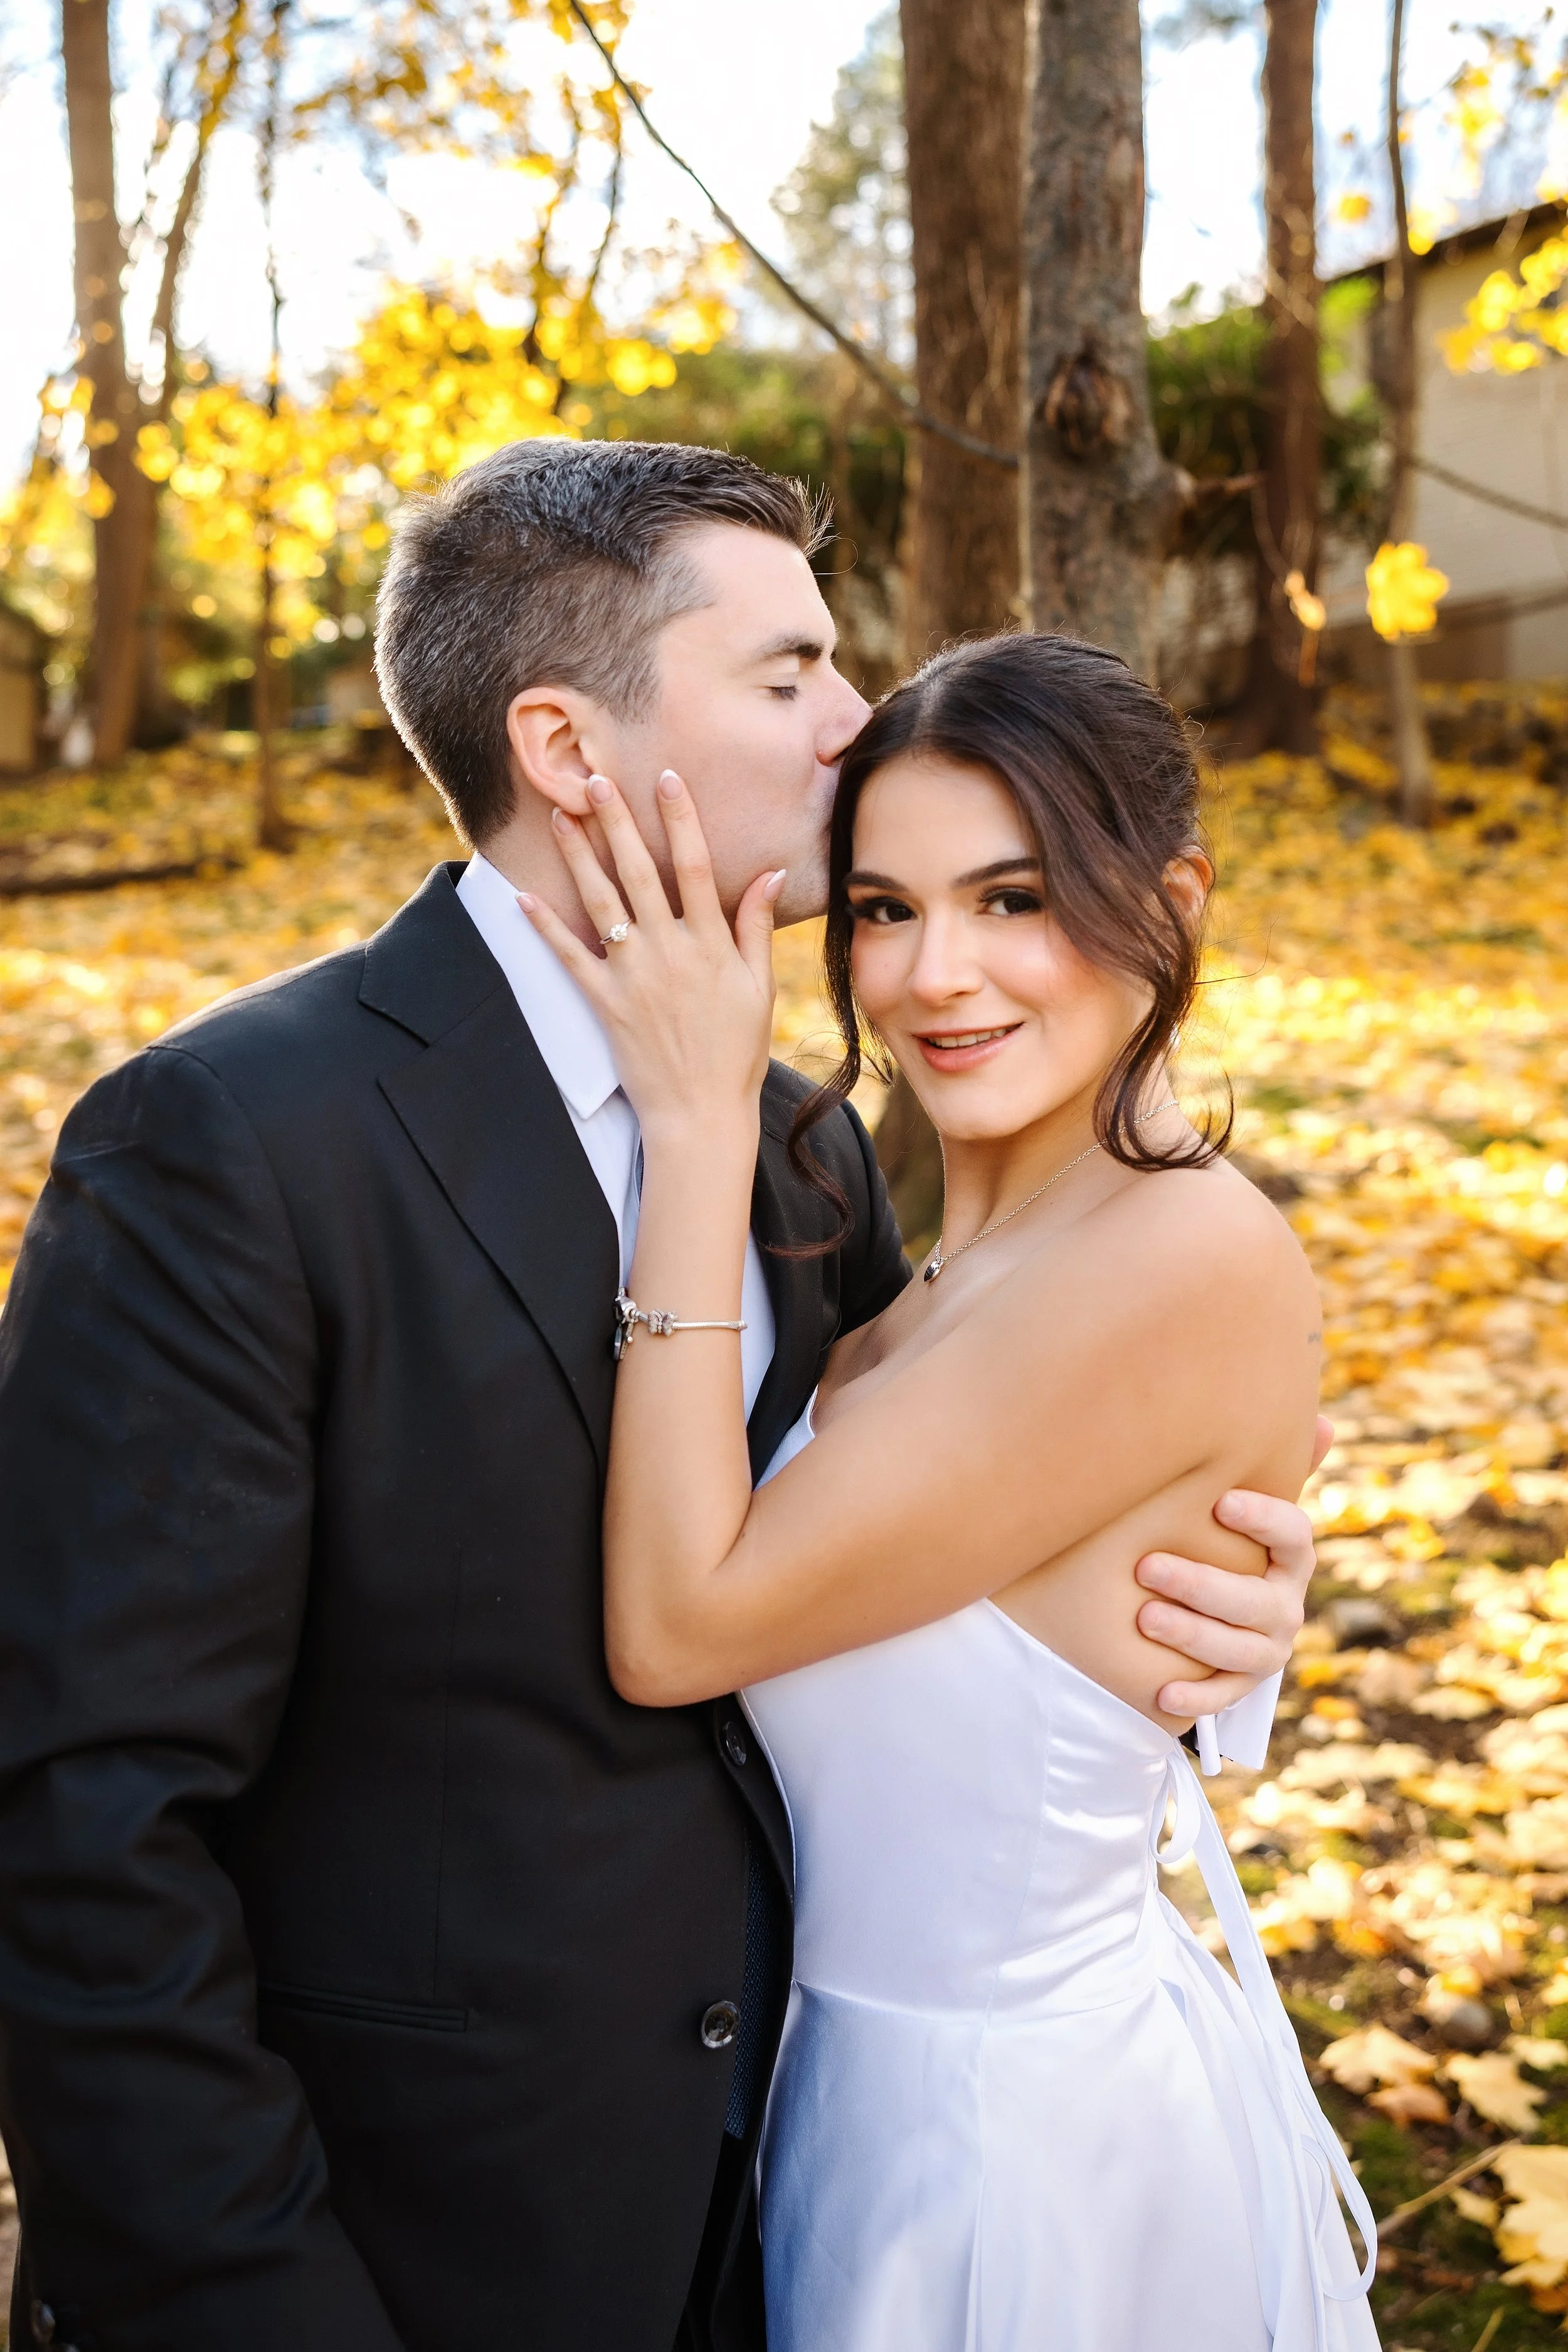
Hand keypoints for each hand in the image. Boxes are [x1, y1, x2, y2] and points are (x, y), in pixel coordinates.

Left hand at [520, 769, 783, 1143]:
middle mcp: (669, 952)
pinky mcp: (604, 1003)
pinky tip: (522, 896)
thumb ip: (757, 927)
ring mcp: (633, 976)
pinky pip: (569, 957)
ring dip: (579, 858)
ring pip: (601, 903)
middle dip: (618, 822)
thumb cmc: (735, 1052)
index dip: (681, 819)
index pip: (696, 867)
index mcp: (711, 945)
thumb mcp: (758, 988)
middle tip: (596, 779)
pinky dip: (544, 927)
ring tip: (561, 818)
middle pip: (640, 873)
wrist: (699, 1113)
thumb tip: (773, 873)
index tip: (666, 778)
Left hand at [1137, 1453, 1323, 1718]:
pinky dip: (1195, 1698)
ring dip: (1192, 1636)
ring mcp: (1265, 1650)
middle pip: (1255, 1601)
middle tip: (1148, 1566)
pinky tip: (1161, 1693)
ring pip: (1240, 1651)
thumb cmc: (1224, 1540)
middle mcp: (1284, 1607)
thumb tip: (1322, 1421)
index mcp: (1291, 1560)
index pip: (1295, 1538)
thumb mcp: (1245, 1507)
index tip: (1222, 1503)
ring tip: (1144, 1617)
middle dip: (1202, 1585)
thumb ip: (1274, 1467)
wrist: (1216, 1608)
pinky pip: (1222, 1698)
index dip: (1265, 1520)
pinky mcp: (1240, 1685)